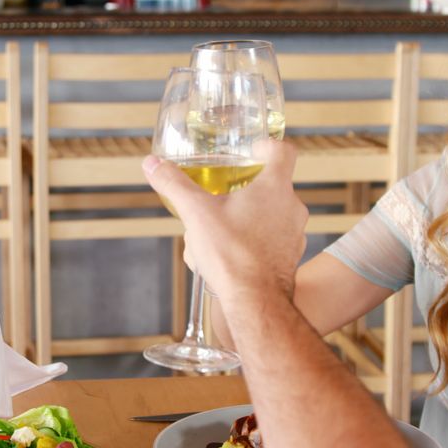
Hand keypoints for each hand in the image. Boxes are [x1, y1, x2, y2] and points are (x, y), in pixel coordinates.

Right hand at [143, 140, 307, 305]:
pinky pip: (274, 239)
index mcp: (275, 187)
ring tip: (223, 229)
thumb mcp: (195, 213)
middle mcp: (293, 207)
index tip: (253, 151)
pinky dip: (257, 241)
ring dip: (250, 217)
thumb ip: (174, 184)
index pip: (283, 151)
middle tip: (224, 194)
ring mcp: (296, 233)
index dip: (268, 146)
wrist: (255, 301)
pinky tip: (234, 252)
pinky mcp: (292, 256)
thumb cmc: (230, 253)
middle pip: (273, 185)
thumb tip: (151, 163)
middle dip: (246, 188)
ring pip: (272, 214)